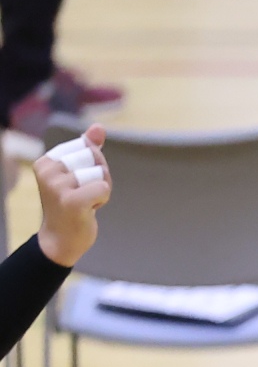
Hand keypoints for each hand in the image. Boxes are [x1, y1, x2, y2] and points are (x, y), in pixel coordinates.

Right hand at [34, 125, 108, 267]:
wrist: (61, 240)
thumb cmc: (72, 205)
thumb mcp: (79, 173)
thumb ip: (88, 149)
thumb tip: (98, 127)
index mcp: (46, 161)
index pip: (85, 147)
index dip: (92, 166)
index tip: (78, 183)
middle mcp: (48, 170)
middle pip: (94, 158)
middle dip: (99, 177)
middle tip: (84, 195)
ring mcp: (58, 185)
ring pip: (100, 174)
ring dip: (101, 190)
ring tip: (86, 202)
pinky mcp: (72, 200)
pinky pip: (103, 188)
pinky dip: (103, 199)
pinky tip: (89, 209)